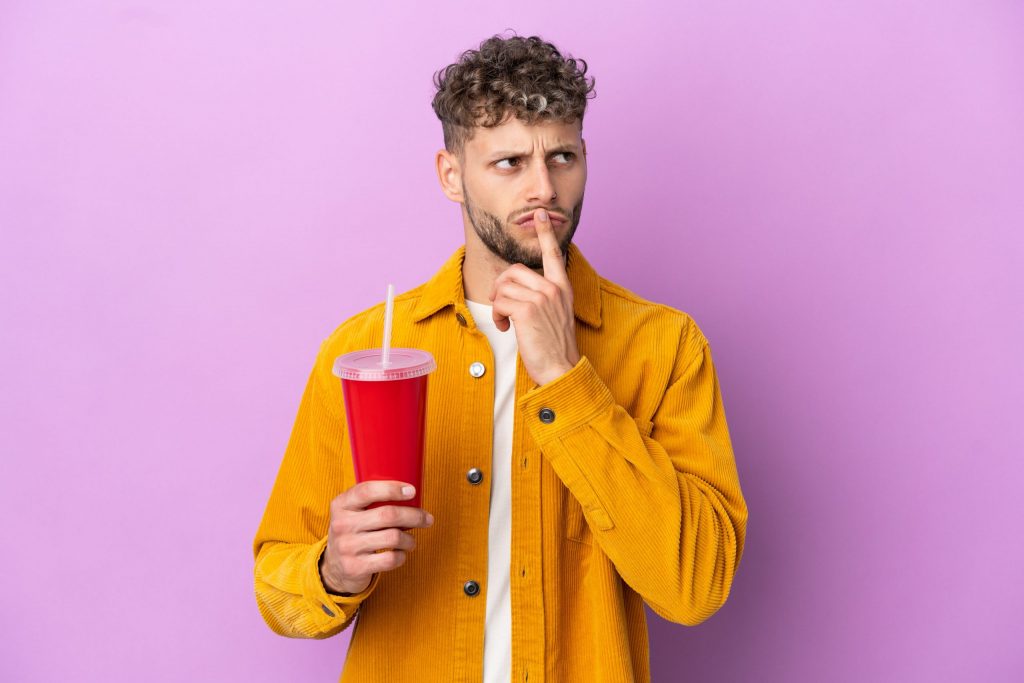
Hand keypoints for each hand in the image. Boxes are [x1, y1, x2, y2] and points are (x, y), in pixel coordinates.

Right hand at [319, 480, 434, 594]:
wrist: (334, 567)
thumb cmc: (354, 532)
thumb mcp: (353, 511)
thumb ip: (373, 500)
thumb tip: (412, 494)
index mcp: (341, 504)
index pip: (367, 491)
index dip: (392, 489)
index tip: (412, 491)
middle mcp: (342, 524)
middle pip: (388, 515)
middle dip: (414, 516)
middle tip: (427, 519)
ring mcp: (347, 547)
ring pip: (393, 537)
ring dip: (409, 539)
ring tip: (411, 540)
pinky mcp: (355, 567)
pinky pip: (390, 559)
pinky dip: (402, 556)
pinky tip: (400, 554)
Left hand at [489, 208, 580, 385]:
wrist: (560, 368)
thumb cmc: (554, 346)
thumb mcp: (554, 314)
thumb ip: (542, 296)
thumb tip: (514, 287)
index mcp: (562, 287)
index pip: (553, 253)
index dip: (545, 233)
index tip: (540, 213)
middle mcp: (554, 288)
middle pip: (514, 270)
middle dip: (500, 287)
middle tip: (502, 306)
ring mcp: (542, 298)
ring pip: (504, 287)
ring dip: (497, 305)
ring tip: (505, 322)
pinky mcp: (527, 310)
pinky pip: (499, 302)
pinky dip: (497, 316)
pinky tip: (505, 328)